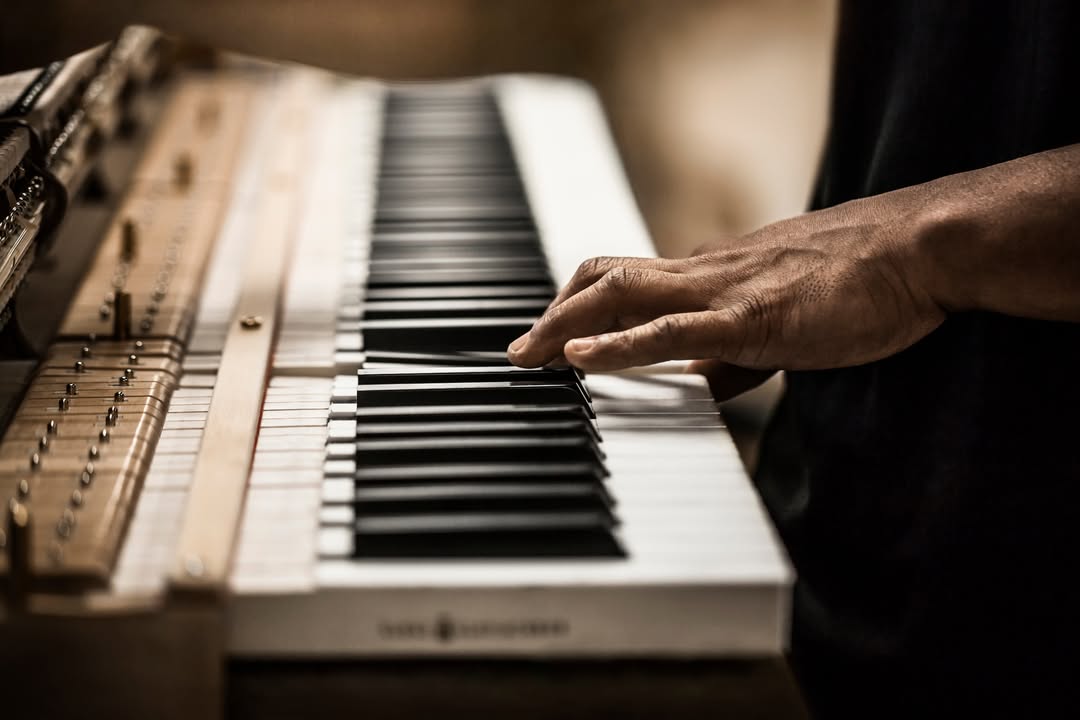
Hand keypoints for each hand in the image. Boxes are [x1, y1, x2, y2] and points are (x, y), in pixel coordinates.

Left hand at [506, 189, 946, 384]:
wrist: (915, 252)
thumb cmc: (856, 284)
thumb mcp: (780, 323)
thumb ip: (733, 354)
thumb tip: (698, 386)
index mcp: (710, 274)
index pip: (624, 278)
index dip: (577, 305)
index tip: (547, 339)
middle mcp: (703, 273)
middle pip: (603, 277)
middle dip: (552, 314)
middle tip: (520, 354)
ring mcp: (722, 290)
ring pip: (621, 293)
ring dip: (564, 325)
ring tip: (527, 357)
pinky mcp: (750, 317)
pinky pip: (670, 329)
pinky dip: (619, 343)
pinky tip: (582, 358)